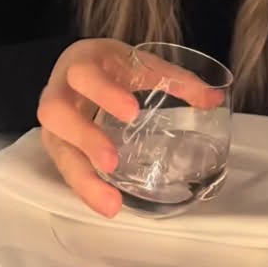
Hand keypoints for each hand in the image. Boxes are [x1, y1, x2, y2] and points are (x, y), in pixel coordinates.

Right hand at [37, 38, 220, 217]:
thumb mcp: (138, 64)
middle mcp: (57, 92)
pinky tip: (106, 203)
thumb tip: (214, 99)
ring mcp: (53, 123)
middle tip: (112, 162)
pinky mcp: (56, 147)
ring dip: (82, 176)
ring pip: (56, 149)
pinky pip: (64, 170)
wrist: (77, 68)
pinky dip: (85, 188)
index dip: (104, 93)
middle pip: (55, 112)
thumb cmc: (109, 66)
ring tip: (111, 201)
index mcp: (81, 63)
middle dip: (84, 137)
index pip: (84, 74)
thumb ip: (175, 80)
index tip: (131, 112)